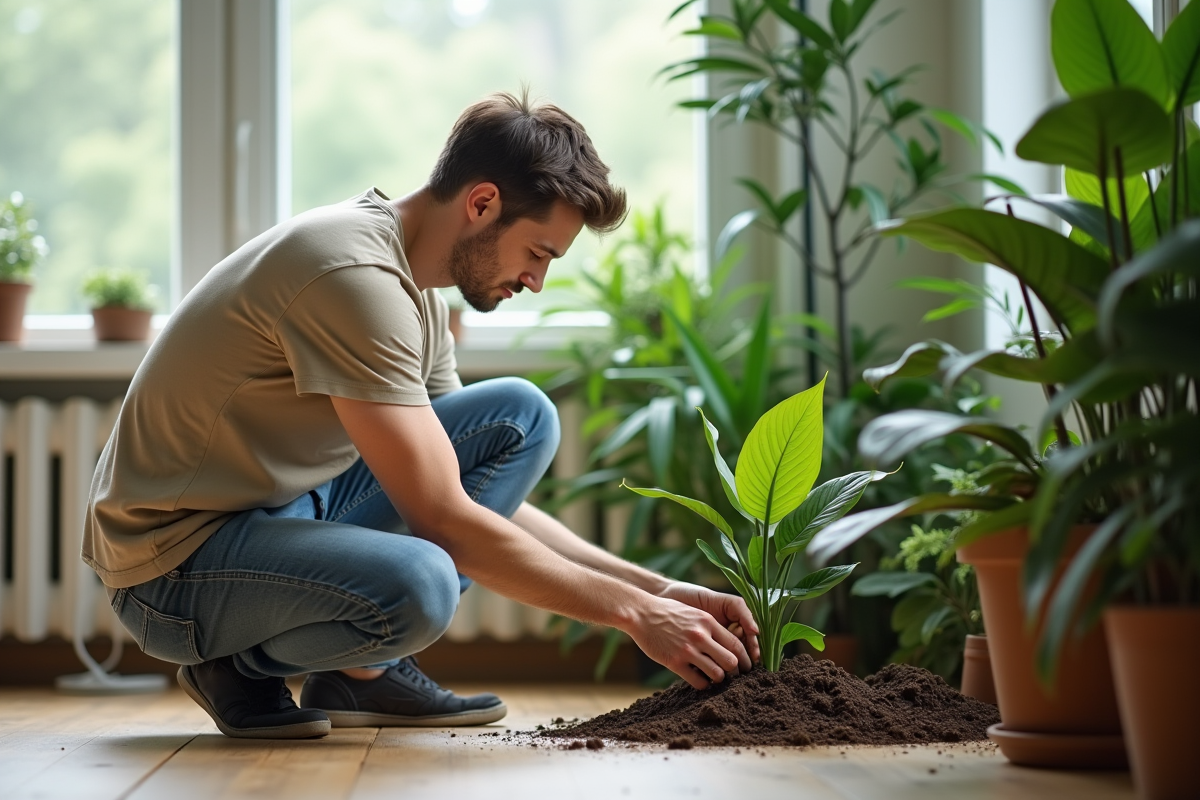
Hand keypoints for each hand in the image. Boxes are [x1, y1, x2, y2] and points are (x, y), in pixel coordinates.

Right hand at [623, 593, 753, 690]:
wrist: (640, 613)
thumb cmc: (666, 612)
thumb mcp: (693, 613)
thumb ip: (709, 626)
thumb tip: (726, 642)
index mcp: (707, 622)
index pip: (736, 644)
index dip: (745, 658)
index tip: (745, 666)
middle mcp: (700, 636)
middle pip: (731, 661)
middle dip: (735, 671)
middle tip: (733, 675)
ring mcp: (687, 650)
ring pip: (717, 674)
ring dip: (718, 679)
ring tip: (714, 678)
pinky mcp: (674, 662)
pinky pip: (698, 681)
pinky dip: (703, 684)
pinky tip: (700, 681)